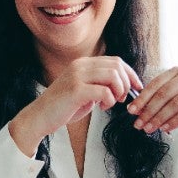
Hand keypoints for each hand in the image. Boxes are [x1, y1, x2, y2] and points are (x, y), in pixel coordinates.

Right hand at [7, 56, 142, 155]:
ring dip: (118, 91)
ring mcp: (77, 76)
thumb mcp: (84, 90)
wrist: (40, 116)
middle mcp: (80, 65)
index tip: (137, 87)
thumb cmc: (63, 107)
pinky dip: (109, 100)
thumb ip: (99, 84)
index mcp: (83, 64)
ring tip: (111, 102)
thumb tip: (123, 86)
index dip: (130, 74)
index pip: (115, 61)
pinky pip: (104, 91)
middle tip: (121, 98)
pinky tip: (102, 107)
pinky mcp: (76, 90)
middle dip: (126, 83)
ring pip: (112, 76)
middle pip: (116, 66)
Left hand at [127, 66, 177, 133]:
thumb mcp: (170, 101)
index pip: (156, 84)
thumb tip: (136, 110)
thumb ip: (155, 102)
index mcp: (177, 72)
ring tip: (150, 128)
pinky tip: (166, 128)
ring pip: (176, 103)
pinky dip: (175, 122)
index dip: (142, 98)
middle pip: (165, 93)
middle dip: (149, 110)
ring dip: (160, 118)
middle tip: (139, 123)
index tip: (132, 110)